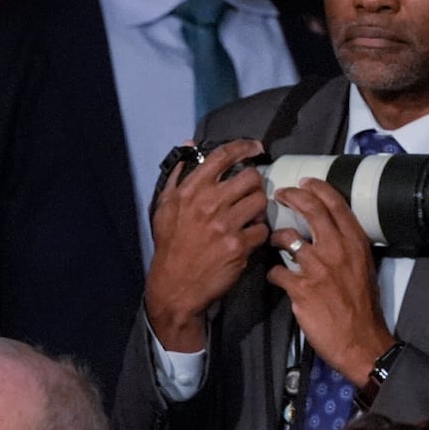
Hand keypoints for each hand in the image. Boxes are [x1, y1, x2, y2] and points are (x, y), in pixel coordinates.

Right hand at [145, 139, 269, 350]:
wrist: (176, 284)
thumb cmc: (171, 244)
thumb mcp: (165, 206)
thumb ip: (179, 175)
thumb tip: (188, 146)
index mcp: (191, 190)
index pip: (222, 157)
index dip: (243, 146)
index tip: (256, 146)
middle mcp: (209, 203)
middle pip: (251, 177)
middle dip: (254, 184)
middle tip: (250, 194)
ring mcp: (225, 224)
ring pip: (260, 201)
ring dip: (259, 208)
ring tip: (249, 217)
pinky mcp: (238, 246)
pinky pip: (263, 230)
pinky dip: (259, 234)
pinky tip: (248, 238)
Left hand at [264, 178, 394, 384]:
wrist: (360, 341)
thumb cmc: (363, 308)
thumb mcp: (365, 270)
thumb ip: (349, 249)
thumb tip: (333, 235)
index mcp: (356, 244)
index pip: (336, 205)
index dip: (318, 188)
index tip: (305, 182)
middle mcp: (337, 251)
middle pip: (310, 210)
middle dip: (291, 196)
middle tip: (279, 194)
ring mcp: (318, 269)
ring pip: (286, 238)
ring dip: (275, 237)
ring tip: (274, 241)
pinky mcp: (301, 289)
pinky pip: (277, 271)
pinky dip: (274, 273)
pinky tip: (277, 278)